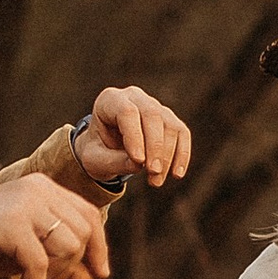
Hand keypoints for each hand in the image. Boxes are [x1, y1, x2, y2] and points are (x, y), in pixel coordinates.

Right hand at [0, 172, 109, 278]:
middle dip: (74, 266)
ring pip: (68, 246)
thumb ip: (58, 261)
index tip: (99, 273)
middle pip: (83, 232)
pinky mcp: (10, 224)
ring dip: (57, 277)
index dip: (99, 246)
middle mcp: (37, 189)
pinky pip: (40, 264)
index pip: (89, 214)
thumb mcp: (23, 253)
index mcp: (42, 187)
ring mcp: (24, 203)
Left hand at [73, 85, 190, 188]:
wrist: (105, 149)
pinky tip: (176, 174)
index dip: (135, 136)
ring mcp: (154, 106)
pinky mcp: (168, 119)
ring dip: (167, 156)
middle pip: (152, 115)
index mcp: (110, 100)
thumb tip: (139, 165)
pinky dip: (181, 154)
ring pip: (169, 125)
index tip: (139, 162)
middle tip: (153, 173)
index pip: (127, 112)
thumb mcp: (95, 160)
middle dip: (155, 147)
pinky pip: (181, 133)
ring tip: (156, 181)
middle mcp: (134, 97)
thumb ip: (113, 161)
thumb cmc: (97, 151)